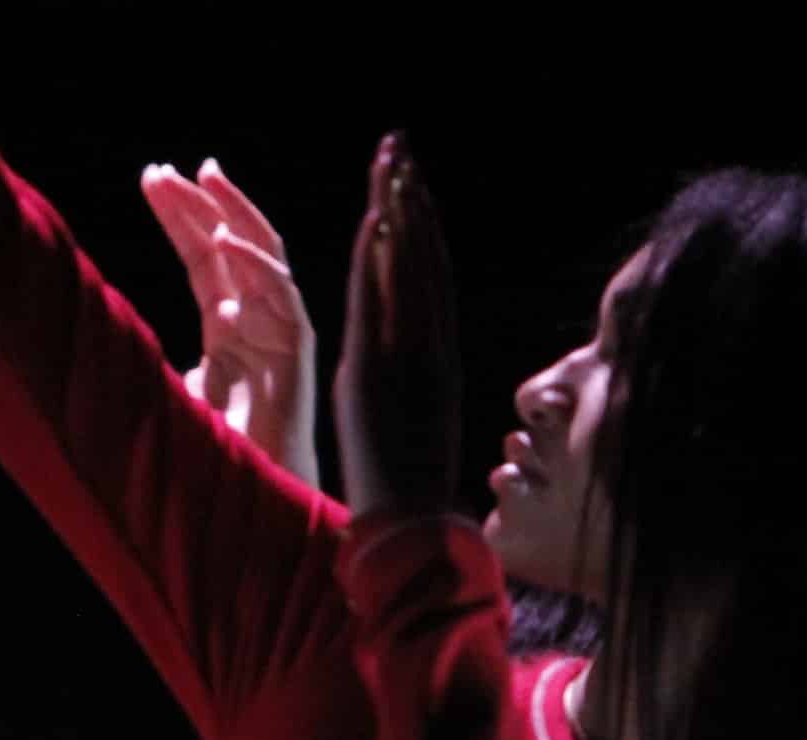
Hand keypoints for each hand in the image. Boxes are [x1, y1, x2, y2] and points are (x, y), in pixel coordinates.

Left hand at [141, 158, 320, 488]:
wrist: (259, 485)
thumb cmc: (221, 444)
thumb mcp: (175, 389)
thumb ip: (154, 355)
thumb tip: (114, 335)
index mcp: (225, 320)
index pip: (202, 253)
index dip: (179, 215)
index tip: (151, 176)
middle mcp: (255, 314)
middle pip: (230, 241)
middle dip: (200, 201)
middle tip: (164, 169)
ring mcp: (280, 326)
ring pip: (264, 253)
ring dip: (235, 214)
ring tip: (205, 182)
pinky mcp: (298, 348)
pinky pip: (283, 296)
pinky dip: (256, 269)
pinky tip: (227, 243)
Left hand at [329, 133, 460, 519]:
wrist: (409, 529)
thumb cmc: (407, 491)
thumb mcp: (408, 422)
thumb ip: (406, 382)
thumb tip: (402, 360)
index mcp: (429, 358)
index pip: (423, 277)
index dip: (416, 227)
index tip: (409, 180)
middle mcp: (422, 349)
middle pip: (417, 260)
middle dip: (408, 200)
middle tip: (396, 143)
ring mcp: (404, 359)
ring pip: (405, 273)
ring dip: (397, 214)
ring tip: (389, 161)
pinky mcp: (381, 374)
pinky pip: (383, 306)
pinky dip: (384, 262)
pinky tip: (377, 219)